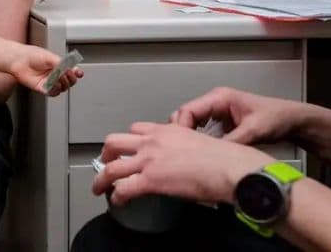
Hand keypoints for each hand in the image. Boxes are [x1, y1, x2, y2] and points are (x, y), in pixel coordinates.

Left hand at [9, 45, 82, 96]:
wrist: (19, 60)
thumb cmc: (32, 55)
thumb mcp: (50, 57)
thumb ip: (61, 63)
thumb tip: (69, 70)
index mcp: (59, 66)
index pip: (72, 71)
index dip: (77, 73)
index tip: (79, 72)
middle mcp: (55, 75)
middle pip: (69, 82)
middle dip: (71, 79)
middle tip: (67, 74)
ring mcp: (49, 82)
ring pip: (62, 88)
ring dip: (63, 84)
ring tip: (58, 77)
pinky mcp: (43, 88)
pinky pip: (53, 93)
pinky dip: (55, 90)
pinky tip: (54, 84)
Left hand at [93, 122, 274, 204]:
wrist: (231, 168)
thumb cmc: (225, 158)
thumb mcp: (198, 141)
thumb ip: (183, 146)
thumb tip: (182, 159)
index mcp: (167, 130)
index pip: (137, 129)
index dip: (129, 140)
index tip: (127, 149)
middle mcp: (153, 140)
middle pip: (114, 141)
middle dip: (106, 153)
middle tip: (107, 163)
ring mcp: (149, 159)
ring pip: (111, 165)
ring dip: (102, 178)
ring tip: (99, 187)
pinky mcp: (150, 179)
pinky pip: (123, 188)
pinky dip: (116, 195)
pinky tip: (117, 202)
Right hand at [171, 87, 302, 144]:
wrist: (292, 120)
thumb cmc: (277, 118)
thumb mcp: (253, 131)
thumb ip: (231, 142)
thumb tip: (212, 155)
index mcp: (220, 97)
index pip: (188, 109)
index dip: (181, 127)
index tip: (181, 145)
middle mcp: (214, 101)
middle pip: (185, 114)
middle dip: (181, 131)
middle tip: (181, 151)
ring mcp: (216, 110)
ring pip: (191, 121)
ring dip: (188, 135)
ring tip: (188, 152)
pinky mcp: (220, 120)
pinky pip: (200, 127)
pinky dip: (197, 138)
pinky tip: (199, 150)